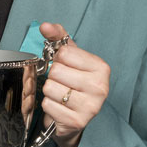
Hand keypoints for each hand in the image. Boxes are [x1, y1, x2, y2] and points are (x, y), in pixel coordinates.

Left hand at [40, 22, 110, 146]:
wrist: (74, 116)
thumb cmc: (72, 82)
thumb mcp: (69, 57)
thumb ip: (58, 38)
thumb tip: (45, 25)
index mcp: (101, 67)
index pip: (64, 52)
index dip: (58, 59)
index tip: (66, 66)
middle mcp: (100, 87)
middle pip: (56, 70)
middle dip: (53, 76)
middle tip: (63, 83)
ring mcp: (91, 106)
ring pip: (50, 88)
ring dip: (50, 92)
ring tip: (61, 95)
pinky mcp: (77, 121)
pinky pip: (48, 105)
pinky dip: (48, 105)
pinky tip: (59, 107)